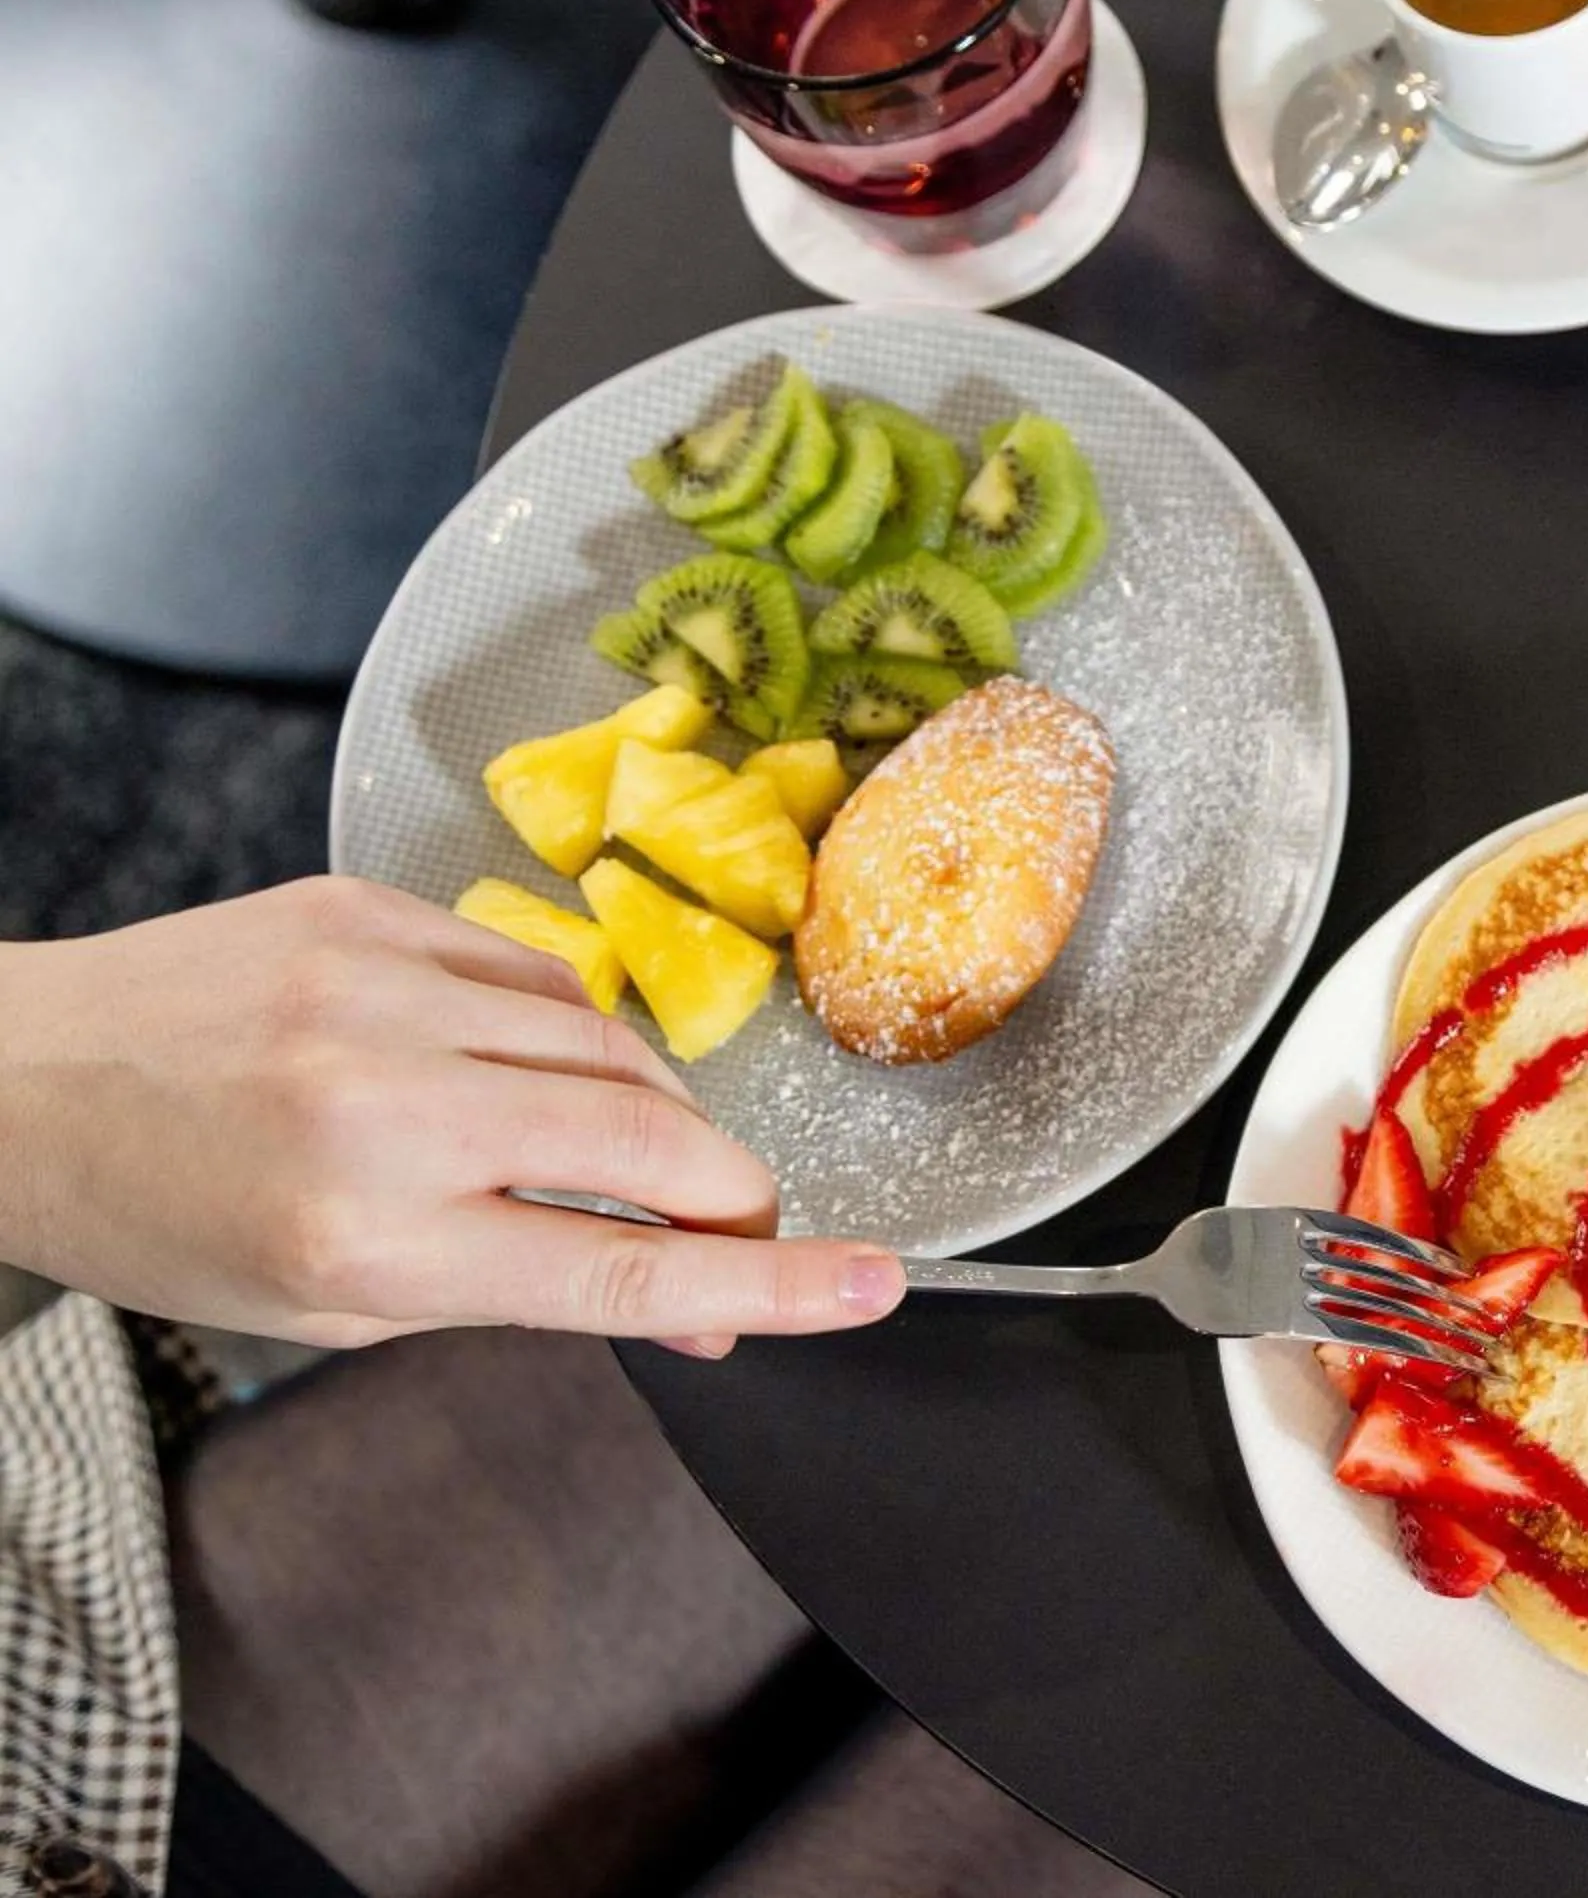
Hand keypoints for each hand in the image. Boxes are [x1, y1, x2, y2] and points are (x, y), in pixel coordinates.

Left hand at [0, 876, 904, 1353]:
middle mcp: (382, 1107)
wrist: (17, 1079)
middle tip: (743, 1226)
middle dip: (730, 1194)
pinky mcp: (373, 911)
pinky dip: (561, 1033)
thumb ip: (523, 1287)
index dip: (767, 1286)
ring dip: (648, 1114)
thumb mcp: (333, 1302)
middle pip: (652, 1144)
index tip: (872, 1286)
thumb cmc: (166, 1213)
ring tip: (601, 1151)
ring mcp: (381, 992)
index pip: (620, 1272)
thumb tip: (699, 1306)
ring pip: (614, 1049)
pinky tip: (517, 1067)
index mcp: (366, 1238)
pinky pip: (541, 975)